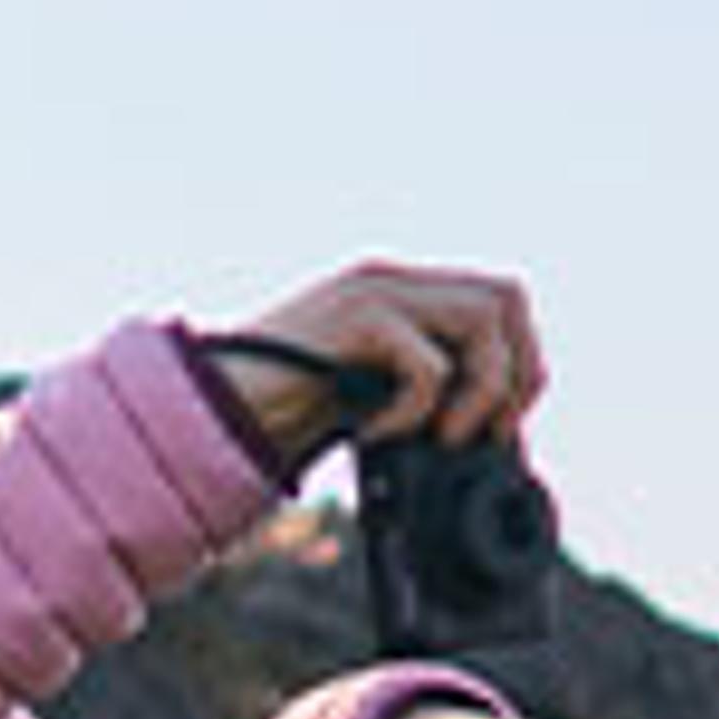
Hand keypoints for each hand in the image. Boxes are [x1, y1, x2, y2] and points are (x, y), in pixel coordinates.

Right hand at [212, 260, 543, 466]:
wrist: (199, 412)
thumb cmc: (271, 415)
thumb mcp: (361, 395)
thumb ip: (413, 389)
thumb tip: (483, 430)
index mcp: (394, 293)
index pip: (498, 300)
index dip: (518, 360)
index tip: (498, 422)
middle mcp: (389, 280)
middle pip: (507, 296)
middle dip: (516, 369)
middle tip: (484, 430)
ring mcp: (371, 293)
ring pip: (482, 319)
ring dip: (478, 390)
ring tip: (439, 438)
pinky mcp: (353, 321)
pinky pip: (427, 364)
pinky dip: (416, 412)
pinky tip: (374, 437)